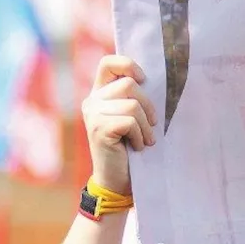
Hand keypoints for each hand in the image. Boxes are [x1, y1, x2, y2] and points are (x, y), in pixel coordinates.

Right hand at [81, 55, 156, 194]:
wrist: (117, 180)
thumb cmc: (129, 147)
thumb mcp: (130, 117)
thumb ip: (132, 97)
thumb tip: (152, 80)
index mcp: (99, 94)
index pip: (108, 63)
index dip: (128, 65)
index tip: (143, 80)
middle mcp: (92, 101)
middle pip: (129, 85)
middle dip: (148, 106)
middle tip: (151, 125)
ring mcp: (93, 115)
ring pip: (132, 105)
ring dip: (145, 125)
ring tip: (144, 140)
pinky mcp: (98, 129)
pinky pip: (130, 122)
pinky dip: (140, 136)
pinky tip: (137, 146)